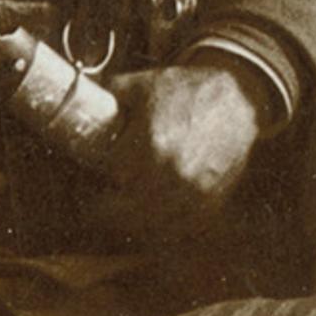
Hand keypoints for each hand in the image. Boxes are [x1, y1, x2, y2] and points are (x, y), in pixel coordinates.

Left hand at [102, 59, 264, 223]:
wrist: (238, 98)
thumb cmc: (188, 91)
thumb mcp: (143, 85)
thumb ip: (110, 95)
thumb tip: (77, 98)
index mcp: (149, 144)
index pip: (111, 181)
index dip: (97, 191)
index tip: (88, 196)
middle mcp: (171, 172)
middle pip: (128, 211)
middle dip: (110, 214)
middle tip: (99, 212)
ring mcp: (194, 190)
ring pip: (154, 224)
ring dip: (135, 226)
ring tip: (124, 222)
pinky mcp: (212, 199)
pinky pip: (182, 227)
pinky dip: (166, 230)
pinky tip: (154, 225)